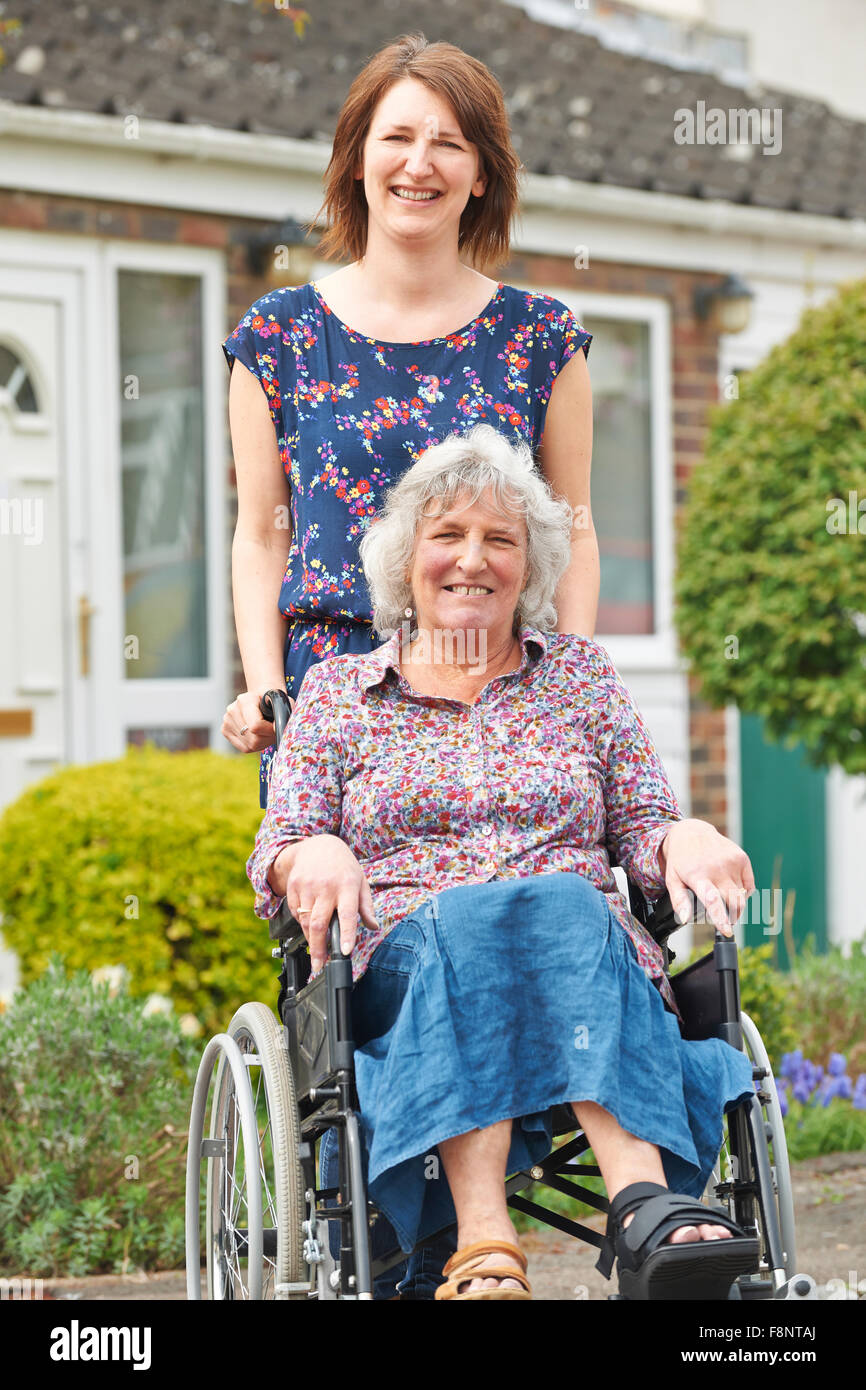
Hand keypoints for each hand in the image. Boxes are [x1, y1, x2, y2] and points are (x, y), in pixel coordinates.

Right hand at [222, 690, 294, 752]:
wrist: (261, 698)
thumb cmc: (273, 701)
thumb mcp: (283, 703)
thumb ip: (283, 715)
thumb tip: (277, 729)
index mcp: (245, 700)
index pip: (255, 726)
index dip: (269, 731)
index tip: (276, 726)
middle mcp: (232, 710)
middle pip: (253, 739)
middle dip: (267, 738)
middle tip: (271, 729)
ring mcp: (227, 720)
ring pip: (249, 745)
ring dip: (262, 742)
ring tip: (265, 731)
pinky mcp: (225, 730)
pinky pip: (244, 747)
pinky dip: (254, 744)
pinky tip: (257, 734)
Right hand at [275, 834, 377, 971]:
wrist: (318, 845)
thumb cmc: (343, 866)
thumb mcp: (361, 881)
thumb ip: (366, 906)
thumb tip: (373, 926)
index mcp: (347, 885)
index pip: (348, 914)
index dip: (347, 934)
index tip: (345, 951)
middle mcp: (326, 886)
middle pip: (320, 923)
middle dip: (318, 949)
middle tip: (319, 966)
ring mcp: (307, 886)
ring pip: (306, 922)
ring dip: (310, 940)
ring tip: (316, 950)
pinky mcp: (294, 887)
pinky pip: (297, 913)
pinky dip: (303, 924)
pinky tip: (309, 923)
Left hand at [660, 819, 754, 936]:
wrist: (692, 832)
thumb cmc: (681, 860)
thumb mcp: (672, 879)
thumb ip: (679, 901)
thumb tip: (685, 919)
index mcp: (698, 876)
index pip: (712, 900)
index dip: (721, 918)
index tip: (727, 930)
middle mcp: (717, 868)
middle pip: (734, 902)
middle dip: (732, 916)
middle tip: (726, 920)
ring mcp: (731, 862)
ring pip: (742, 896)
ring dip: (735, 904)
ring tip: (724, 898)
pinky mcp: (742, 858)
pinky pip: (749, 885)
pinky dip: (743, 892)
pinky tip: (730, 886)